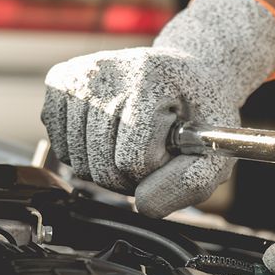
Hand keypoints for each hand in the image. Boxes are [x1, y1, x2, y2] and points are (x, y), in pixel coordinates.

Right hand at [42, 0, 274, 216]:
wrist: (185, 74)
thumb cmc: (200, 113)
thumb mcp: (214, 149)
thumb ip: (189, 184)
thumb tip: (142, 205)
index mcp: (151, 77)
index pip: (133, 160)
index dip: (157, 170)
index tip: (172, 149)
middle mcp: (107, 69)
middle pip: (102, 165)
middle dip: (131, 176)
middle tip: (153, 152)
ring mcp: (79, 75)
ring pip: (79, 162)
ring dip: (107, 168)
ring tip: (132, 144)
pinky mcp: (60, 83)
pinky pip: (60, 148)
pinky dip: (85, 156)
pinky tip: (108, 137)